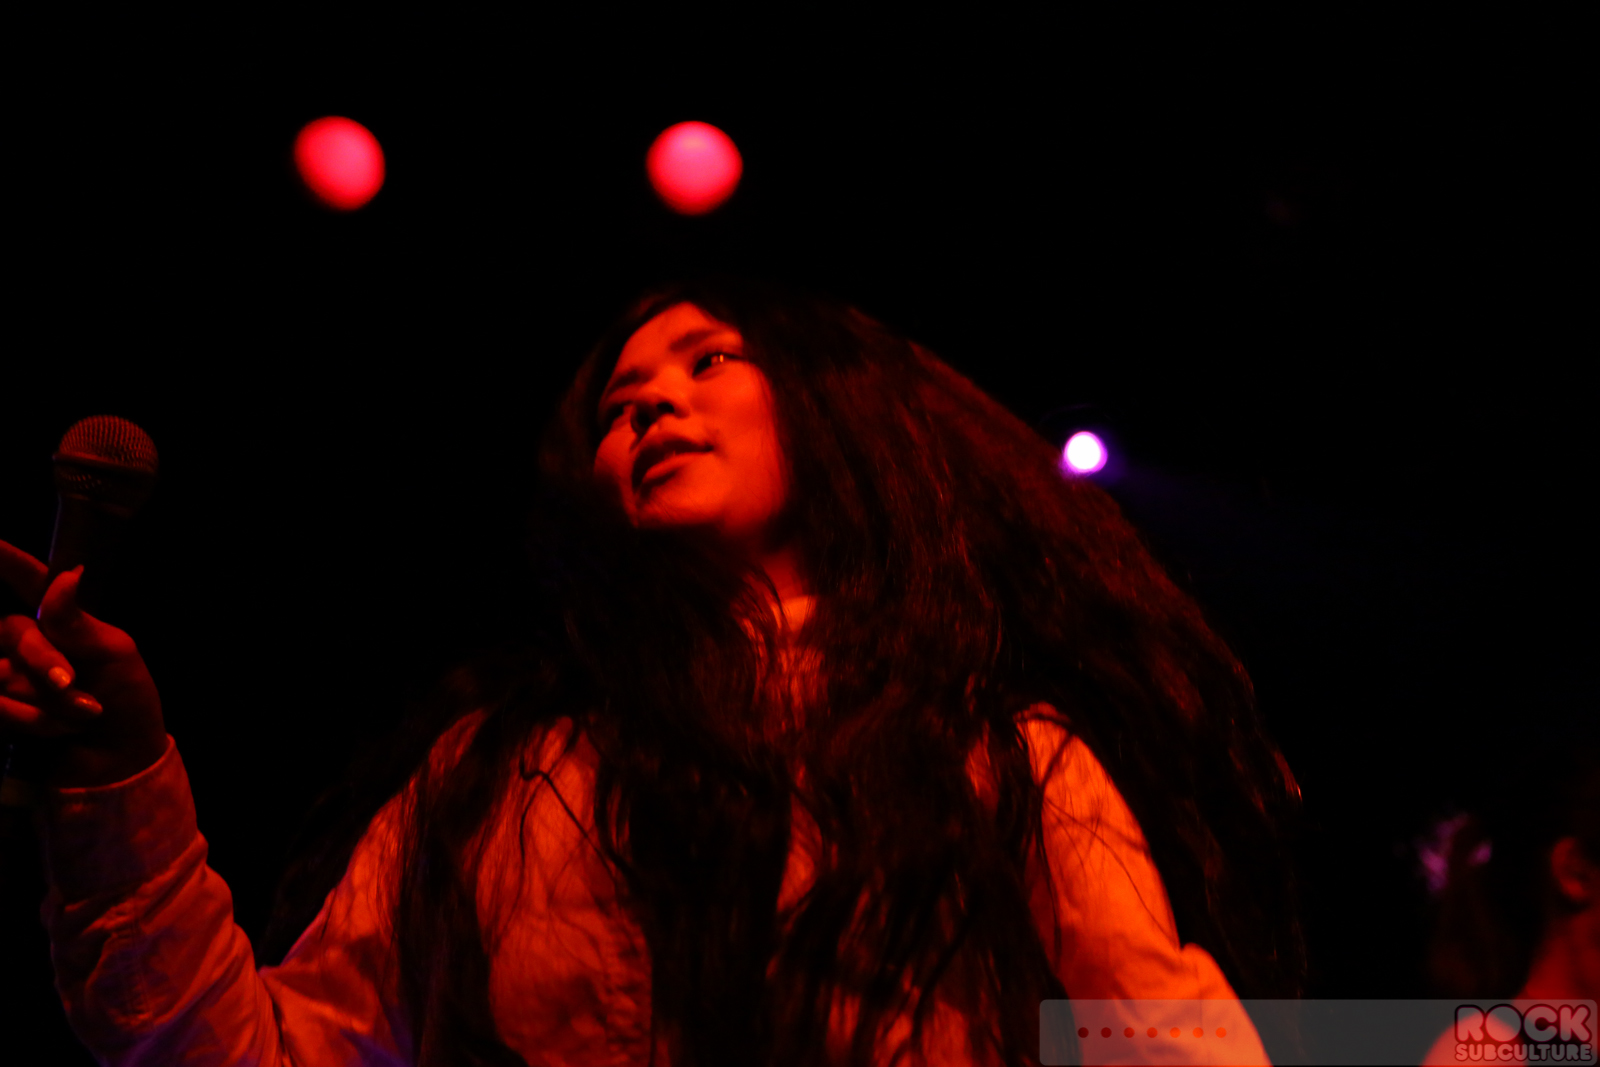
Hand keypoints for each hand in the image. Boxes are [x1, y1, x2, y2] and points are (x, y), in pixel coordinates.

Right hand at [1, 540, 167, 788]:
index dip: (7, 560)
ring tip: (80, 716)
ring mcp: (6, 676)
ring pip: (1, 672)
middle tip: (72, 684)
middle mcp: (23, 643)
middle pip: (11, 631)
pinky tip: (51, 731)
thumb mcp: (113, 656)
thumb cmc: (125, 701)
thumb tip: (66, 576)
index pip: (28, 580)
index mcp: (60, 620)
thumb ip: (77, 622)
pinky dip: (27, 720)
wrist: (116, 762)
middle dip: (45, 662)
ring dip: (44, 700)